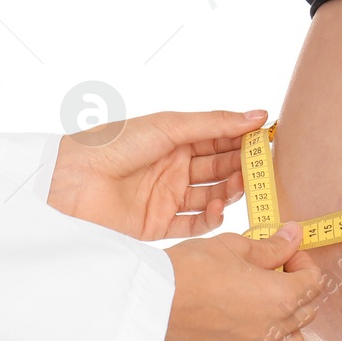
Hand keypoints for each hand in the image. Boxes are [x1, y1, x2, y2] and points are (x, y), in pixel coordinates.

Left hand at [47, 109, 260, 239]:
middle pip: (219, 168)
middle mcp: (173, 167)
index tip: (268, 141)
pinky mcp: (159, 225)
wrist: (73, 181)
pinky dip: (211, 219)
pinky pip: (195, 224)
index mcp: (174, 139)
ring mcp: (167, 196)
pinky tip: (220, 208)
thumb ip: (215, 124)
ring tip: (241, 186)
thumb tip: (258, 115)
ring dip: (230, 191)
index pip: (219, 139)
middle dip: (241, 167)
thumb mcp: (169, 126)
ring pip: (211, 196)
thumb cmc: (115, 144)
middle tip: (262, 169)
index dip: (243, 139)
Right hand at [162, 222, 321, 340]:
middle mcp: (274, 329)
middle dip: (298, 289)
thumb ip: (271, 246)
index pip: (314, 281)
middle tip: (273, 272)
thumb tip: (294, 236)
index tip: (285, 252)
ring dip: (289, 329)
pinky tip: (250, 340)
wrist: (152, 300)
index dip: (302, 262)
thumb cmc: (192, 268)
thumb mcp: (234, 246)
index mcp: (282, 297)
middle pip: (307, 313)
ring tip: (268, 311)